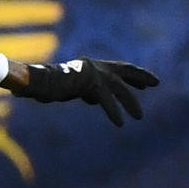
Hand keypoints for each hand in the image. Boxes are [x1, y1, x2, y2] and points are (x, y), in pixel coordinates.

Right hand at [10, 58, 157, 125]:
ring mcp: (93, 72)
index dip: (133, 76)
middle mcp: (95, 66)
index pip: (118, 69)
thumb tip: (95, 99)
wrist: (32, 81)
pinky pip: (105, 99)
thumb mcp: (70, 88)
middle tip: (156, 83)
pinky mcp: (89, 82)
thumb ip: (86, 91)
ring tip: (139, 117)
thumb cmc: (43, 85)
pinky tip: (121, 122)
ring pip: (118, 88)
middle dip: (141, 77)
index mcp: (90, 66)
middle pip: (124, 71)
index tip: (146, 84)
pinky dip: (113, 111)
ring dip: (130, 103)